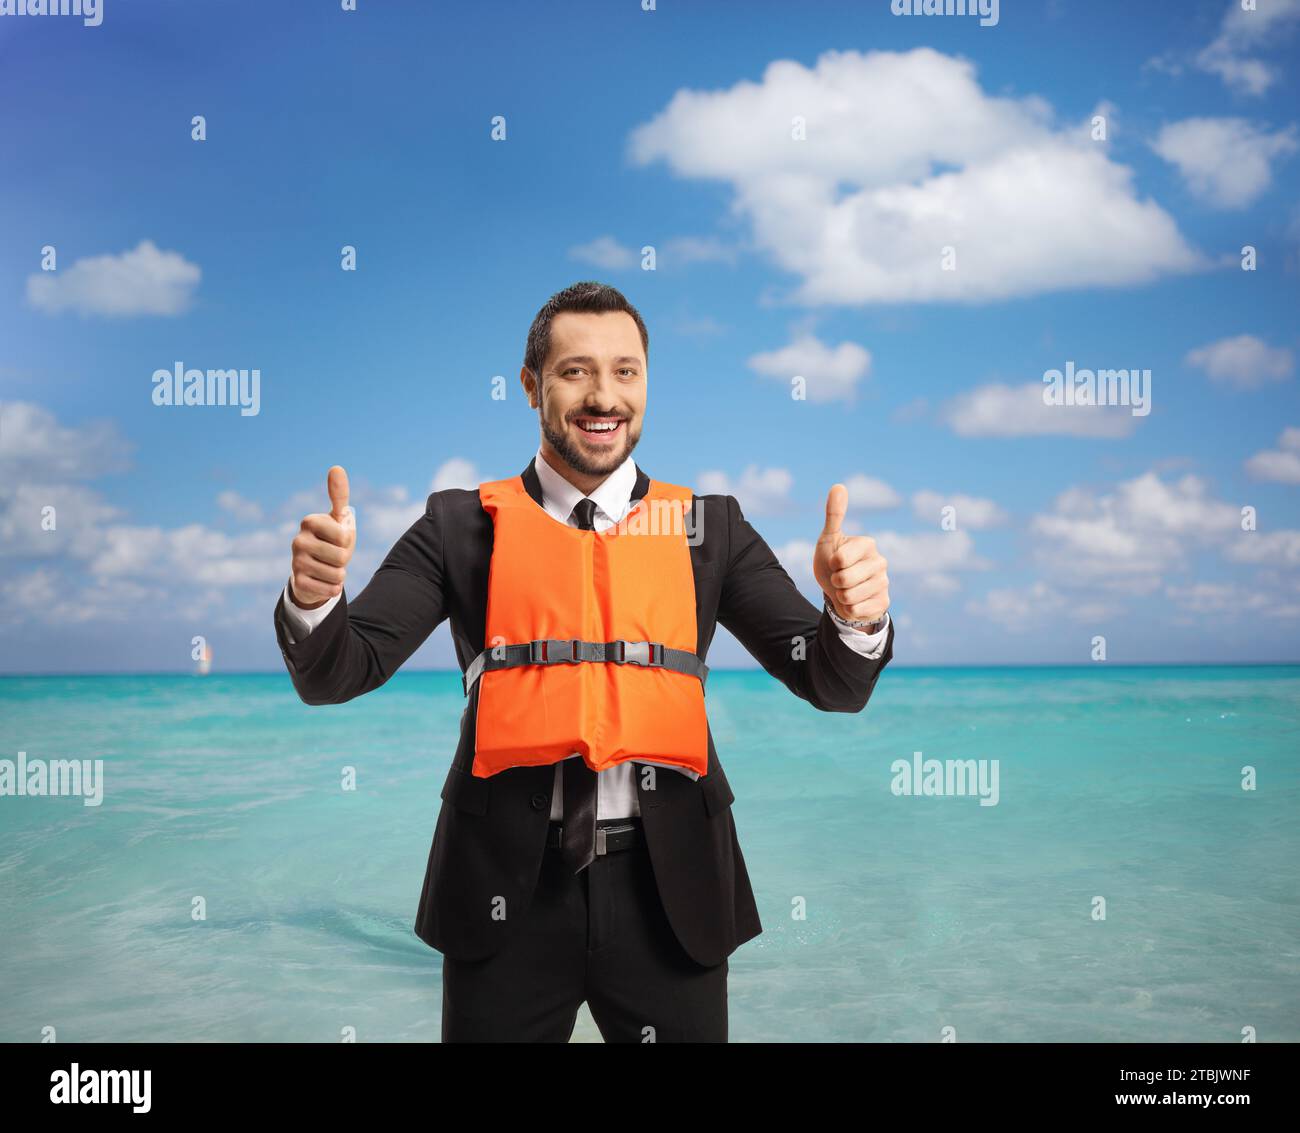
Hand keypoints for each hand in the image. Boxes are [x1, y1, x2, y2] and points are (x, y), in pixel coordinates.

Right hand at [289, 465, 355, 609]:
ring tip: (328, 567)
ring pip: (338, 574)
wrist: (313, 571)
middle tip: (334, 556)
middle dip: (345, 559)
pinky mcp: (298, 582)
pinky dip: (334, 588)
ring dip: (340, 574)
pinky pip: (331, 589)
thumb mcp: (339, 519)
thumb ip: (339, 495)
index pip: (344, 535)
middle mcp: (298, 540)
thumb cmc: (331, 541)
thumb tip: (336, 467)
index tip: (337, 538)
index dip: (348, 540)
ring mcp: (296, 562)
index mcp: (309, 521)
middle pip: (342, 556)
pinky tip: (323, 581)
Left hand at [812, 483, 888, 627]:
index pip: (840, 559)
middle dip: (835, 582)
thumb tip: (838, 486)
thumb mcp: (829, 538)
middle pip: (844, 580)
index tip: (835, 562)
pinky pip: (857, 611)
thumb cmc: (833, 561)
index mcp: (868, 544)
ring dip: (841, 597)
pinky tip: (855, 601)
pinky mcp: (883, 603)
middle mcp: (880, 562)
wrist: (839, 590)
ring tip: (846, 589)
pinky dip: (849, 609)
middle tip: (839, 578)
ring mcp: (884, 583)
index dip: (831, 564)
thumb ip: (834, 515)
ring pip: (850, 597)